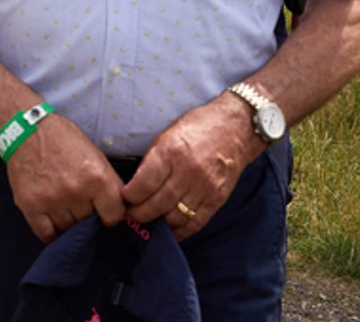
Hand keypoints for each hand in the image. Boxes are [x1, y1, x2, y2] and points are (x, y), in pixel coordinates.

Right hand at [5, 113, 127, 241]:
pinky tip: (50, 219)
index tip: (104, 212)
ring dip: (67, 221)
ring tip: (61, 204)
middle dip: (85, 214)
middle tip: (77, 201)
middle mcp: (76, 191)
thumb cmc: (62, 139)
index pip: (114, 216)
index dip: (110, 215)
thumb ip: (107, 184)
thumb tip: (119, 211)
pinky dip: (50, 231)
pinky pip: (46, 234)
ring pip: (68, 229)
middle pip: (89, 223)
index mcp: (97, 177)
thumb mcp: (95, 155)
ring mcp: (52, 199)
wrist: (25, 129)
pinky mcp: (30, 204)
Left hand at [122, 95, 262, 238]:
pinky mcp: (218, 200)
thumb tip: (135, 184)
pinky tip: (169, 231)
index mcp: (171, 153)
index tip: (123, 199)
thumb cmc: (197, 128)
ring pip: (175, 217)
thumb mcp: (167, 135)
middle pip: (158, 204)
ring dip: (158, 224)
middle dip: (139, 214)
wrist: (236, 129)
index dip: (130, 196)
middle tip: (129, 216)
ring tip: (146, 223)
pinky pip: (196, 223)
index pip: (144, 184)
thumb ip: (152, 160)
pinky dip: (181, 231)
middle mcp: (188, 172)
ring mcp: (205, 188)